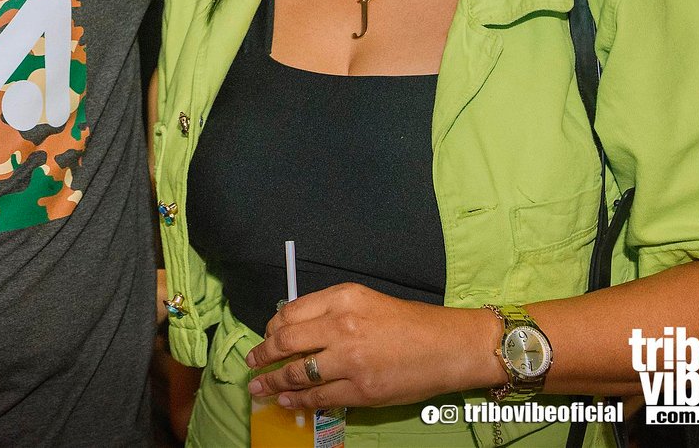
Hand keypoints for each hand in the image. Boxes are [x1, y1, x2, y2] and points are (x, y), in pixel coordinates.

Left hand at [242, 283, 501, 409]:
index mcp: (341, 299)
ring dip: (272, 381)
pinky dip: (297, 399)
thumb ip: (328, 309)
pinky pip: (319, 397)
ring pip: (297, 373)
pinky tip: (286, 399)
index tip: (265, 337)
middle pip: (286, 342)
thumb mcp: (364, 300)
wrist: (448, 346)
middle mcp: (342, 327)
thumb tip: (292, 326)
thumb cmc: (408, 322)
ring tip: (258, 387)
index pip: (289, 313)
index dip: (270, 328)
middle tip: (251, 362)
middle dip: (262, 354)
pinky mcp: (361, 390)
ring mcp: (350, 360)